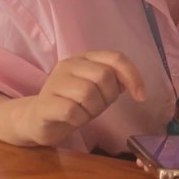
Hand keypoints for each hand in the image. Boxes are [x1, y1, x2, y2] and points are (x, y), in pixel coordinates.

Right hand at [15, 51, 145, 146]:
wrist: (37, 120)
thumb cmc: (72, 103)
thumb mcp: (97, 90)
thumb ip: (113, 81)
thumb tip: (133, 83)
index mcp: (84, 58)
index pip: (115, 57)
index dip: (132, 76)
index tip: (141, 97)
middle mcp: (68, 65)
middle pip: (103, 76)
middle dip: (108, 97)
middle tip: (98, 107)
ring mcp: (54, 82)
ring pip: (88, 93)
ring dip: (93, 110)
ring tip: (84, 113)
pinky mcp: (45, 103)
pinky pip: (72, 110)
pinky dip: (79, 119)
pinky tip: (73, 120)